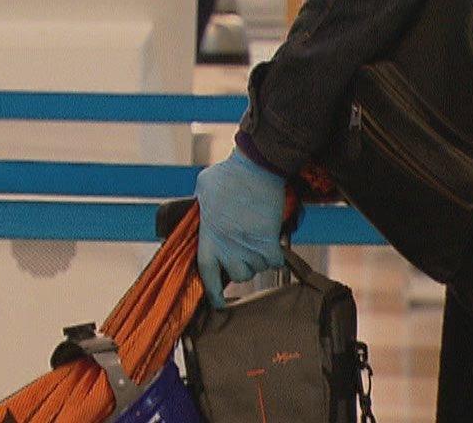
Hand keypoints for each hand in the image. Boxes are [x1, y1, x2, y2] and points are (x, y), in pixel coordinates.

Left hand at [195, 149, 288, 307]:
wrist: (256, 168)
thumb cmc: (227, 176)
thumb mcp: (201, 191)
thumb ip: (199, 208)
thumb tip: (197, 211)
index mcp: (209, 238)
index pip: (207, 275)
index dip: (212, 292)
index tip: (217, 304)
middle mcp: (229, 248)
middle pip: (238, 275)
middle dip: (241, 266)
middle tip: (242, 249)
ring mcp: (250, 247)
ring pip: (258, 268)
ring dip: (258, 259)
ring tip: (255, 238)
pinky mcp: (270, 242)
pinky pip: (275, 261)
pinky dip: (275, 254)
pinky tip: (270, 240)